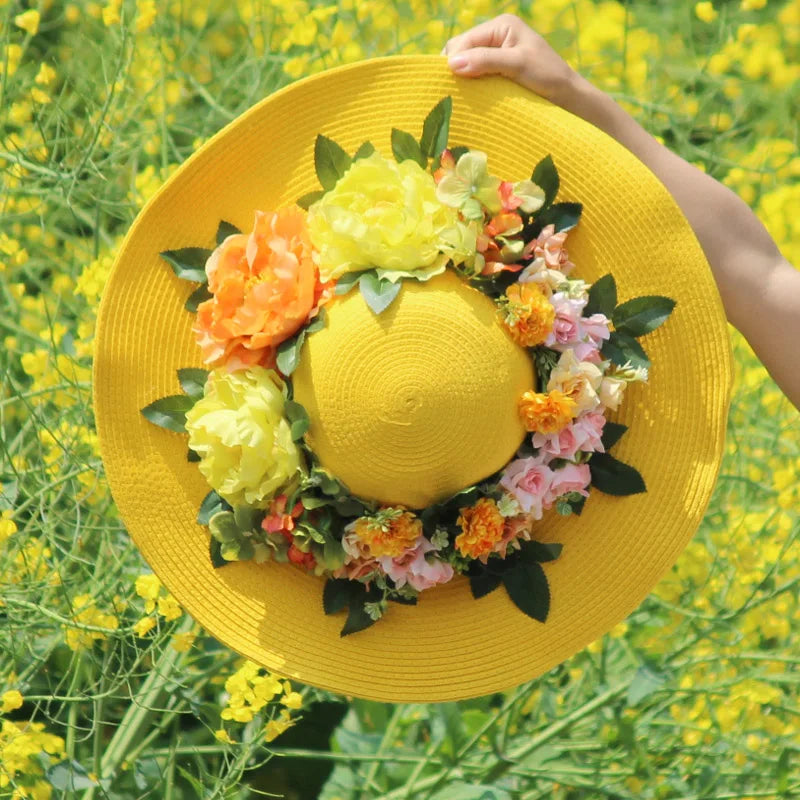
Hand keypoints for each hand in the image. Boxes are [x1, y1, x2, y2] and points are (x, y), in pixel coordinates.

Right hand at [442, 14, 587, 111]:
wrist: (568, 97)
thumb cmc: (548, 77)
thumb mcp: (517, 65)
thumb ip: (486, 61)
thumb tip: (452, 64)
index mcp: (501, 26)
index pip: (463, 41)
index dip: (453, 62)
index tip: (448, 86)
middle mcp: (496, 36)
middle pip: (461, 52)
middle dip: (456, 71)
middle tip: (453, 94)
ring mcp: (497, 54)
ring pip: (466, 65)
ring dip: (462, 81)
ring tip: (461, 98)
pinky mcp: (498, 71)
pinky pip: (475, 76)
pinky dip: (470, 87)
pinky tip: (470, 98)